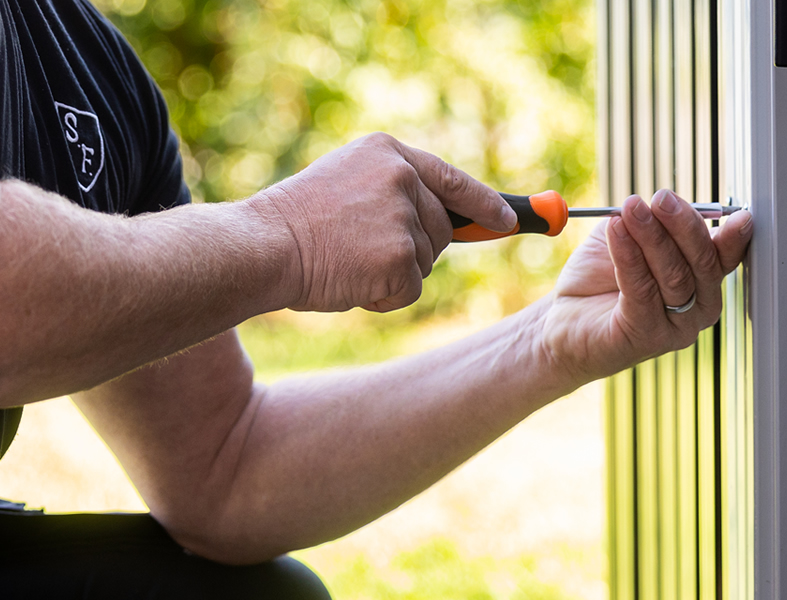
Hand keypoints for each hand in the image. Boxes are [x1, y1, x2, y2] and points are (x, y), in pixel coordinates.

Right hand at [256, 133, 516, 312]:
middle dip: (416, 249)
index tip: (509, 220)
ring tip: (346, 260)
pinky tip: (348, 280)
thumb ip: (395, 192)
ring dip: (394, 272)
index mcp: (389, 154)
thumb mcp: (348, 183)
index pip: (453, 179)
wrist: (260, 246)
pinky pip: (410, 290)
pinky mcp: (400, 259)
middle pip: (442, 229)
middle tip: (363, 251)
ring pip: (426, 261)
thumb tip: (449, 222)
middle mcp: (403, 179)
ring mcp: (403, 218)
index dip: (486, 204)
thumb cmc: (297, 222)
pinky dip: (383, 296)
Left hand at [541, 189, 752, 382]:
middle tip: (661, 199)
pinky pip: (641, 290)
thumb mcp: (628, 238)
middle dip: (683, 225)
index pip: (724, 257)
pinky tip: (617, 231)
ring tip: (631, 209)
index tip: (734, 214)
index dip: (731, 236)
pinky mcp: (645, 337)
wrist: (562, 319)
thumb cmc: (598, 279)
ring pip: (673, 276)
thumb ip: (651, 222)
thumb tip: (663, 201)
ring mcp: (675, 328)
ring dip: (651, 236)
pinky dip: (629, 256)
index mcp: (701, 281)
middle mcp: (697, 308)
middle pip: (703, 264)